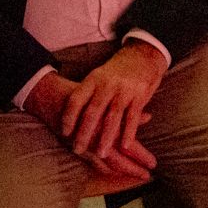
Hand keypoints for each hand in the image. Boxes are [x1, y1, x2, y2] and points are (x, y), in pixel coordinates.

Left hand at [39, 45, 165, 178]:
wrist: (144, 54)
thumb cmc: (116, 71)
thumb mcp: (99, 77)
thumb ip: (87, 95)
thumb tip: (68, 116)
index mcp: (94, 79)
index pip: (76, 100)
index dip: (69, 117)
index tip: (64, 133)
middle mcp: (108, 85)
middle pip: (93, 112)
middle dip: (84, 133)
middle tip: (77, 149)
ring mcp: (124, 90)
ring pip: (113, 117)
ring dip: (106, 137)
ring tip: (101, 153)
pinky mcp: (140, 95)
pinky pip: (132, 117)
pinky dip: (129, 132)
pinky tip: (125, 146)